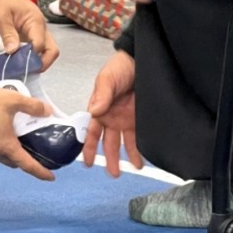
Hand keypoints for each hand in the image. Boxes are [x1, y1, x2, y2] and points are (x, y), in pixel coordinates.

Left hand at [0, 0, 59, 70]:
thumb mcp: (0, 17)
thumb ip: (8, 35)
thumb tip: (13, 52)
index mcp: (35, 21)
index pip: (40, 45)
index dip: (32, 57)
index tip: (21, 66)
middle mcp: (40, 27)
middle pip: (51, 49)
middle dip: (42, 63)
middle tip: (27, 70)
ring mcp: (36, 30)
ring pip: (46, 50)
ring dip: (37, 60)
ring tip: (22, 67)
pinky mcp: (30, 33)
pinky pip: (36, 47)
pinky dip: (32, 56)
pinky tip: (20, 61)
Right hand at [0, 84, 55, 180]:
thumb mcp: (13, 100)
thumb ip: (32, 106)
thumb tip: (47, 111)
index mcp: (6, 146)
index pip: (27, 165)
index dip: (41, 172)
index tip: (50, 177)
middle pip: (14, 162)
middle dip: (24, 159)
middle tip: (32, 149)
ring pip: (1, 156)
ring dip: (9, 150)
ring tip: (14, 136)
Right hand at [82, 50, 141, 176]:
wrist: (142, 59)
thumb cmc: (121, 67)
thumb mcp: (107, 78)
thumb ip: (101, 95)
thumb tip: (93, 112)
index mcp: (100, 109)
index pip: (92, 132)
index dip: (88, 147)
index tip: (87, 162)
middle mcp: (112, 117)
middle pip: (109, 142)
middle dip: (110, 158)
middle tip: (113, 173)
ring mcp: (127, 119)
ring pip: (126, 142)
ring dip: (128, 156)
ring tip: (134, 168)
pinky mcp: (141, 119)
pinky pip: (141, 137)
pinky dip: (142, 148)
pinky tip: (145, 157)